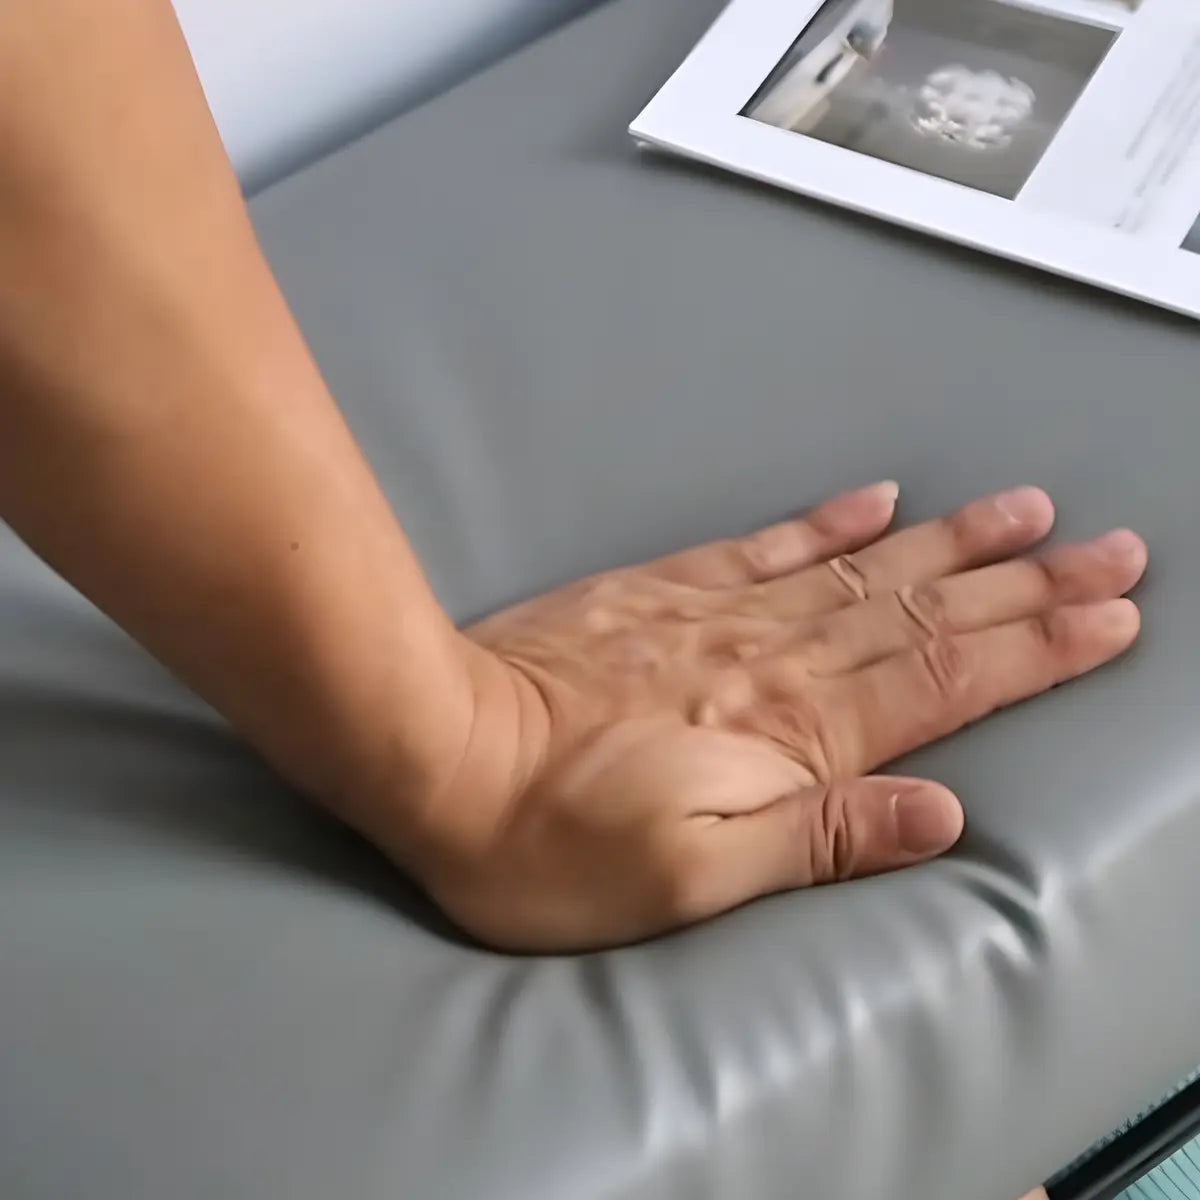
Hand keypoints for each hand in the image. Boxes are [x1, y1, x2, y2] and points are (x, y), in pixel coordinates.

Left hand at [386, 483, 1144, 951]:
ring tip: (1024, 510)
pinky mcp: (665, 591)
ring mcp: (718, 615)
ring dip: (952, 540)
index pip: (944, 680)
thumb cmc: (552, 839)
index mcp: (791, 734)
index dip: (1036, 648)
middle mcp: (771, 660)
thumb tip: (938, 813)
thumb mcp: (691, 882)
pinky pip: (769, 546)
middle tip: (1107, 546)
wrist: (436, 752)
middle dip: (1026, 583)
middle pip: (925, 610)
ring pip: (863, 568)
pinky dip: (830, 522)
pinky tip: (874, 498)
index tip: (1109, 616)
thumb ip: (820, 839)